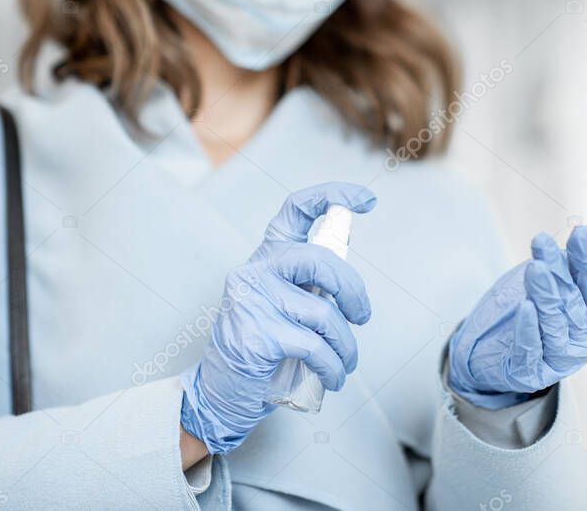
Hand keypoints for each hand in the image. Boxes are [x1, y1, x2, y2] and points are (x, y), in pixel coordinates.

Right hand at [179, 182, 375, 454]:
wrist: (220, 391)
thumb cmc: (261, 345)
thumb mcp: (283, 301)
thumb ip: (309, 283)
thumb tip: (350, 276)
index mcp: (267, 256)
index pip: (297, 209)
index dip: (333, 196)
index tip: (366, 200)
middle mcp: (256, 270)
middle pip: (320, 259)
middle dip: (353, 290)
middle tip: (362, 316)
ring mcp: (254, 301)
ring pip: (323, 312)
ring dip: (346, 344)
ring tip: (347, 362)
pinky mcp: (258, 335)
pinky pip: (315, 347)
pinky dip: (334, 366)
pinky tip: (334, 377)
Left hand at [448, 227, 586, 408]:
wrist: (499, 358)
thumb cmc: (536, 317)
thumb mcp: (557, 290)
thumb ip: (576, 273)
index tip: (580, 232)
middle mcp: (582, 341)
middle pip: (571, 301)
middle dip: (558, 270)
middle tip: (543, 242)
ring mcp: (558, 359)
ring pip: (553, 324)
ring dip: (545, 295)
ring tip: (535, 268)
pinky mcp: (531, 373)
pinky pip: (530, 350)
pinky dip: (529, 329)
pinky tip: (525, 308)